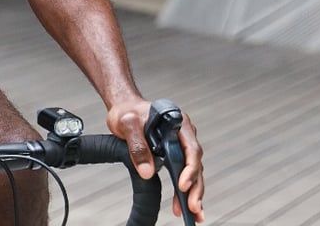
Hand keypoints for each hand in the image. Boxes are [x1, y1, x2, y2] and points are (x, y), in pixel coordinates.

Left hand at [107, 100, 204, 222]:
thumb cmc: (128, 111)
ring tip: (192, 213)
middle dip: (195, 187)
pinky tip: (183, 205)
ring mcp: (180, 145)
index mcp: (178, 123)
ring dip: (192, 193)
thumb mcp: (128, 124)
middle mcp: (183, 135)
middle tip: (193, 207)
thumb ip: (137, 145)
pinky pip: (183, 174)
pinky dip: (184, 191)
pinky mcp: (174, 155)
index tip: (182, 185)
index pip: (191, 148)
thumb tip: (147, 171)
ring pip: (192, 172)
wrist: (124, 108)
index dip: (190, 168)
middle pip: (195, 164)